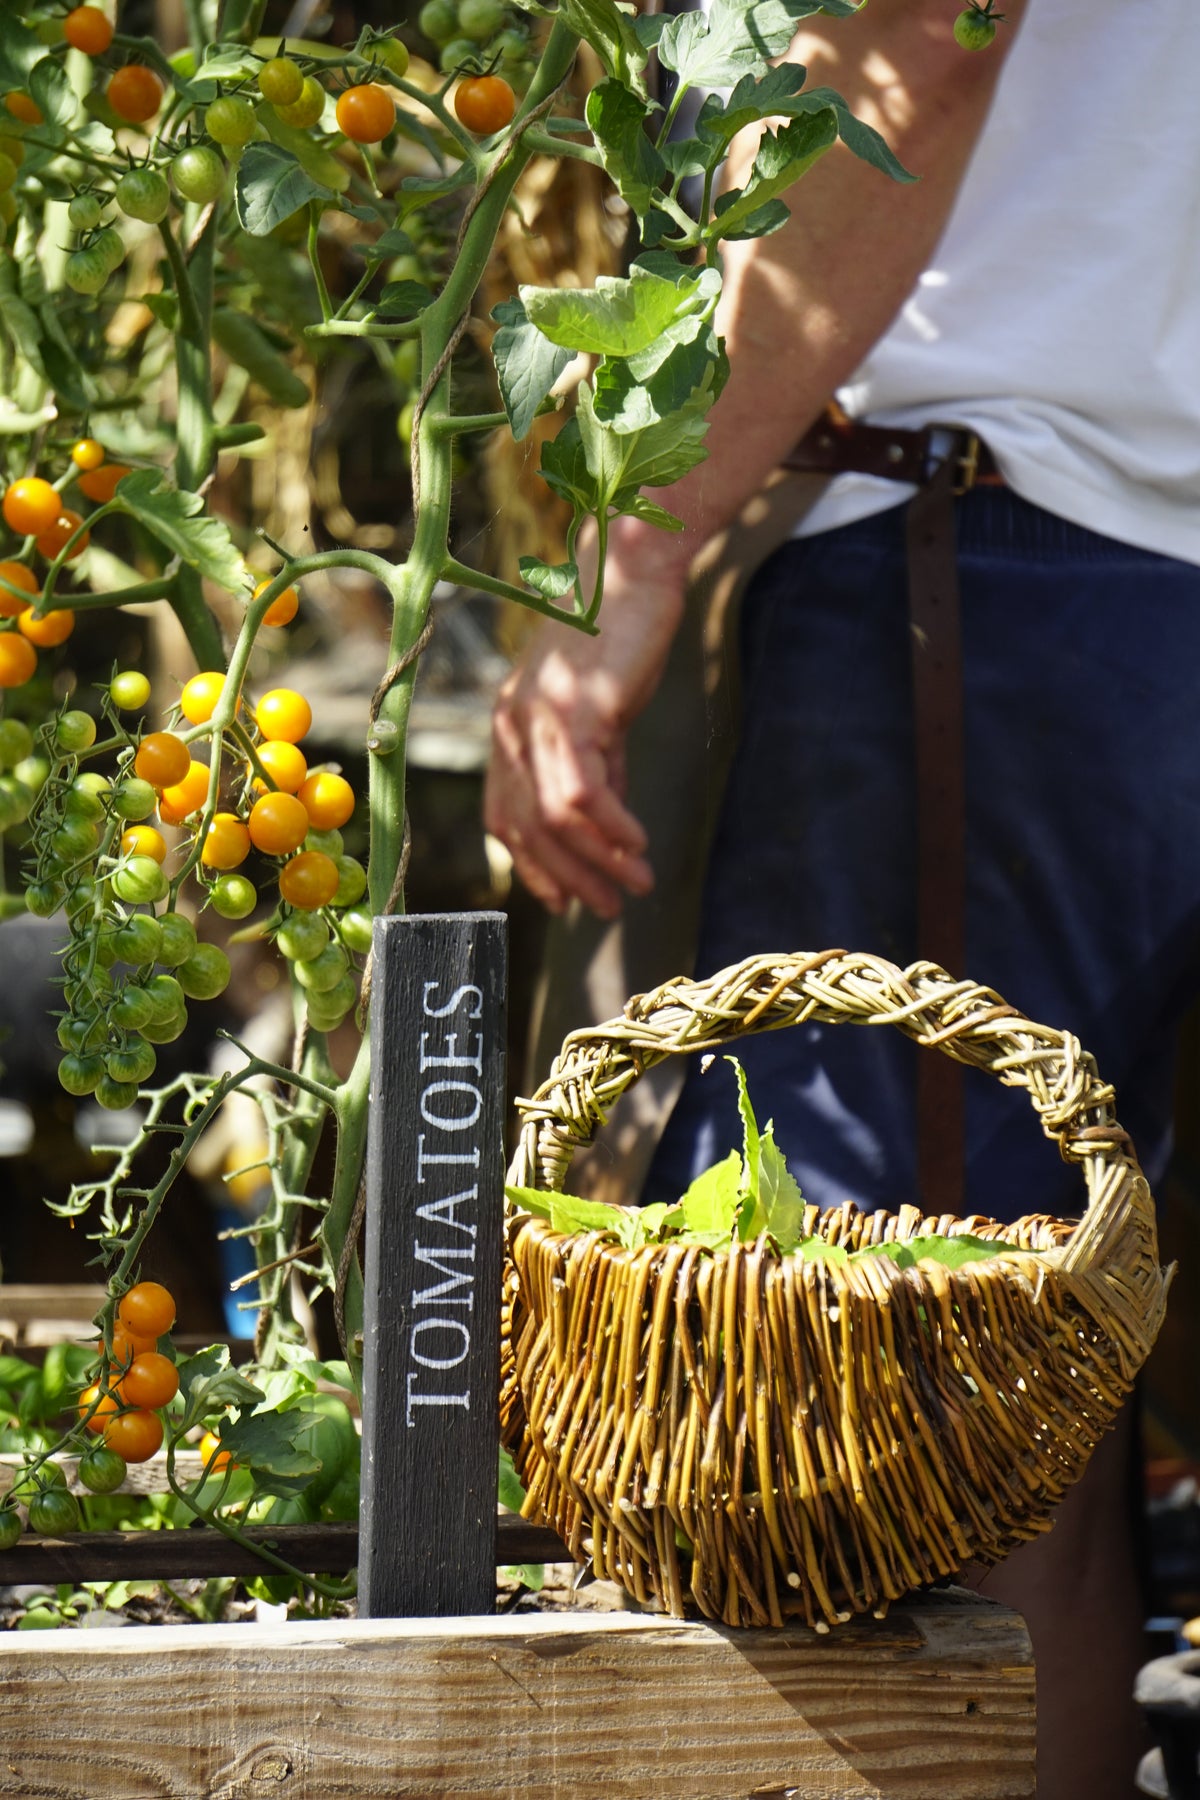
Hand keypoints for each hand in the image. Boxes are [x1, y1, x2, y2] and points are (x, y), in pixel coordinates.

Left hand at [485, 520, 688, 918]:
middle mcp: (510, 725)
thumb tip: (609, 832)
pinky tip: (639, 844)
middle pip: (527, 828)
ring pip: (555, 818)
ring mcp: (535, 718)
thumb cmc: (620, 641)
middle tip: (612, 907)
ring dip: (598, 861)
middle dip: (571, 878)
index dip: (534, 866)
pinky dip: (613, 827)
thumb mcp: (602, 718)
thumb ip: (600, 771)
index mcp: (508, 728)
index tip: (568, 901)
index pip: (505, 816)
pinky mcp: (572, 710)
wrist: (634, 574)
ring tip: (638, 884)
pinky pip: (583, 792)